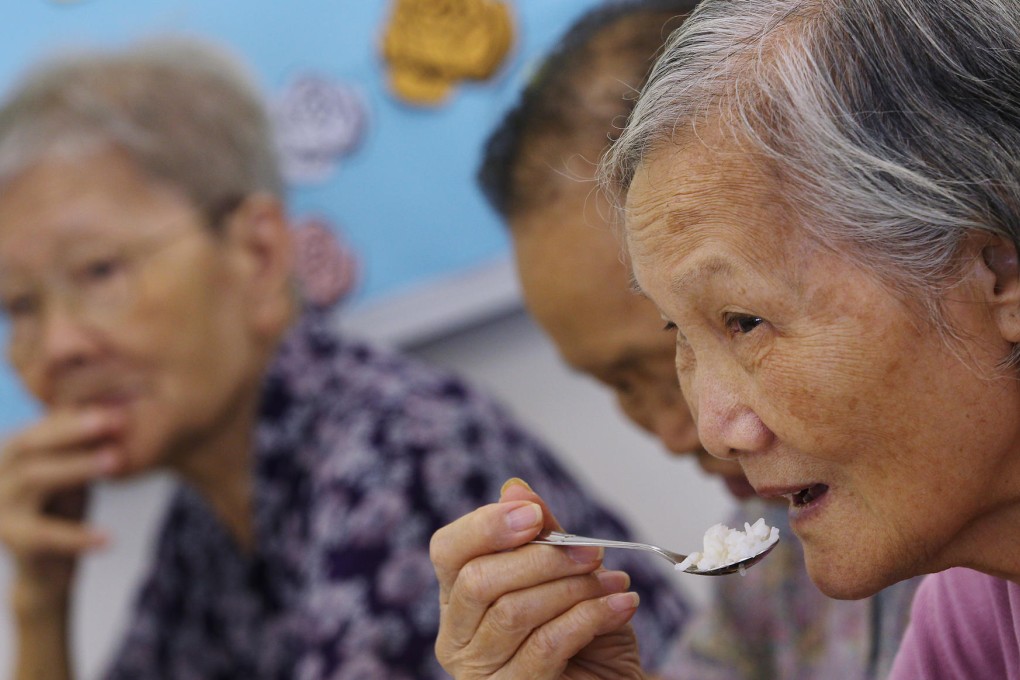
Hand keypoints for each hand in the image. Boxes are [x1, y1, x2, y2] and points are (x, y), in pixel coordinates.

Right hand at [0, 408, 122, 612]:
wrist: (47, 568)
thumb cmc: (65, 507)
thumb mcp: (74, 469)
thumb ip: (85, 442)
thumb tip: (123, 402)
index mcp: (14, 451)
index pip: (44, 422)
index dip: (79, 408)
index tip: (120, 395)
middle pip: (32, 443)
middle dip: (73, 428)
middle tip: (115, 418)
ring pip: (35, 479)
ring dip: (77, 466)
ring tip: (116, 459)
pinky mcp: (11, 540)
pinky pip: (46, 535)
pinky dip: (78, 536)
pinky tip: (109, 538)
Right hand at [430, 478, 646, 679]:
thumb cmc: (585, 632)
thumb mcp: (567, 573)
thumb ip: (542, 534)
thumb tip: (515, 489)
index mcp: (460, 597)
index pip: (448, 551)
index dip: (486, 526)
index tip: (535, 515)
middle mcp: (457, 637)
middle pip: (479, 580)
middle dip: (541, 558)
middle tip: (592, 552)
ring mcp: (480, 673)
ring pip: (513, 612)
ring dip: (571, 588)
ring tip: (612, 582)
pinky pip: (546, 645)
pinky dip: (589, 617)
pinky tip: (620, 605)